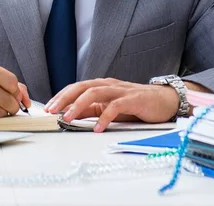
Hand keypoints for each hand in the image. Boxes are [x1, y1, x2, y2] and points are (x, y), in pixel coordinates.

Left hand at [44, 78, 179, 131]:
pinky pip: (116, 106)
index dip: (61, 96)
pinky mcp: (134, 99)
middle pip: (83, 86)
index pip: (77, 87)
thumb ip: (93, 110)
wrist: (165, 100)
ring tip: (67, 117)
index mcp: (103, 86)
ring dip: (79, 104)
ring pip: (96, 92)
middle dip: (65, 98)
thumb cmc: (138, 104)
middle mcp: (110, 85)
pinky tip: (98, 128)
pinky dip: (105, 117)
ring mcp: (121, 91)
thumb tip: (71, 115)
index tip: (47, 108)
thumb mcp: (111, 107)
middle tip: (52, 110)